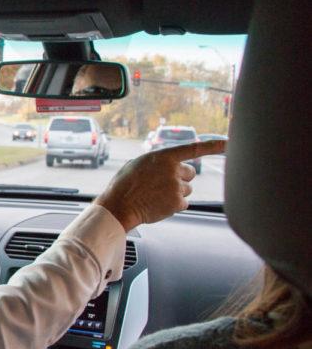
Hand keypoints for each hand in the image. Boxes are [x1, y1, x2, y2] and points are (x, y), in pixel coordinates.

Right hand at [94, 139, 226, 231]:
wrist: (119, 206)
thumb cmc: (124, 185)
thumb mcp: (137, 164)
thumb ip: (156, 162)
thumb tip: (164, 165)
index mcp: (163, 157)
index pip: (193, 149)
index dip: (213, 146)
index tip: (228, 143)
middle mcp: (173, 170)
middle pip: (189, 174)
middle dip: (180, 178)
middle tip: (162, 185)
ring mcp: (176, 186)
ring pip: (186, 189)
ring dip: (175, 193)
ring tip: (156, 196)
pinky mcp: (177, 202)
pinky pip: (183, 203)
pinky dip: (173, 205)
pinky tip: (158, 204)